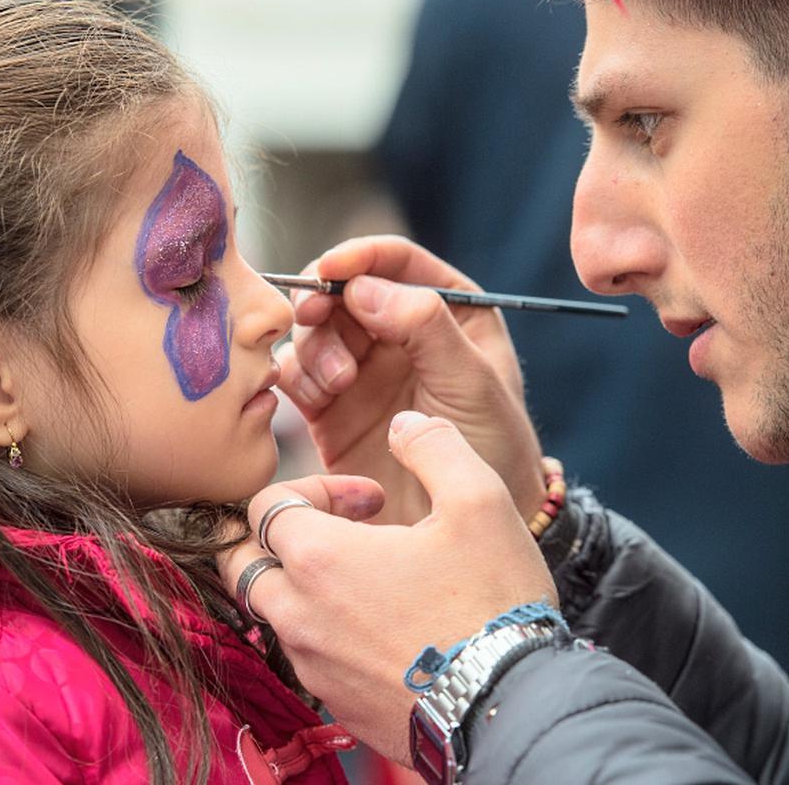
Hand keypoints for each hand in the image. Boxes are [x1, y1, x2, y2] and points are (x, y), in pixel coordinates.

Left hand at [221, 412, 556, 764]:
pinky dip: (326, 634)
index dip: (314, 488)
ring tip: (371, 581)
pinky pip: (306, 658)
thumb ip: (434, 445)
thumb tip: (404, 422)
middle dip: (283, 538)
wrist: (512, 708)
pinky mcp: (334, 704)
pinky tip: (384, 628)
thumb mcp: (480, 501)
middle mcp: (298, 614)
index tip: (369, 499)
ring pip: (273, 613)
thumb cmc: (494, 603)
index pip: (264, 505)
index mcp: (318, 558)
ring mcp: (312, 666)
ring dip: (305, 587)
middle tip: (346, 535)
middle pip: (246, 562)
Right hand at [277, 235, 543, 525]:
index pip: (397, 261)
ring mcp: (361, 368)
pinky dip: (296, 377)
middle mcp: (398, 332)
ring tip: (338, 385)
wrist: (467, 532)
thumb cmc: (492, 448)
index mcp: (445, 309)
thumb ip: (424, 327)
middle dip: (323, 299)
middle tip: (313, 317)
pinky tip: (317, 400)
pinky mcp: (330, 407)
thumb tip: (362, 286)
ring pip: (315, 330)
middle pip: (343, 290)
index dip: (359, 257)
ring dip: (315, 347)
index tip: (331, 269)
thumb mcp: (471, 382)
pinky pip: (296, 374)